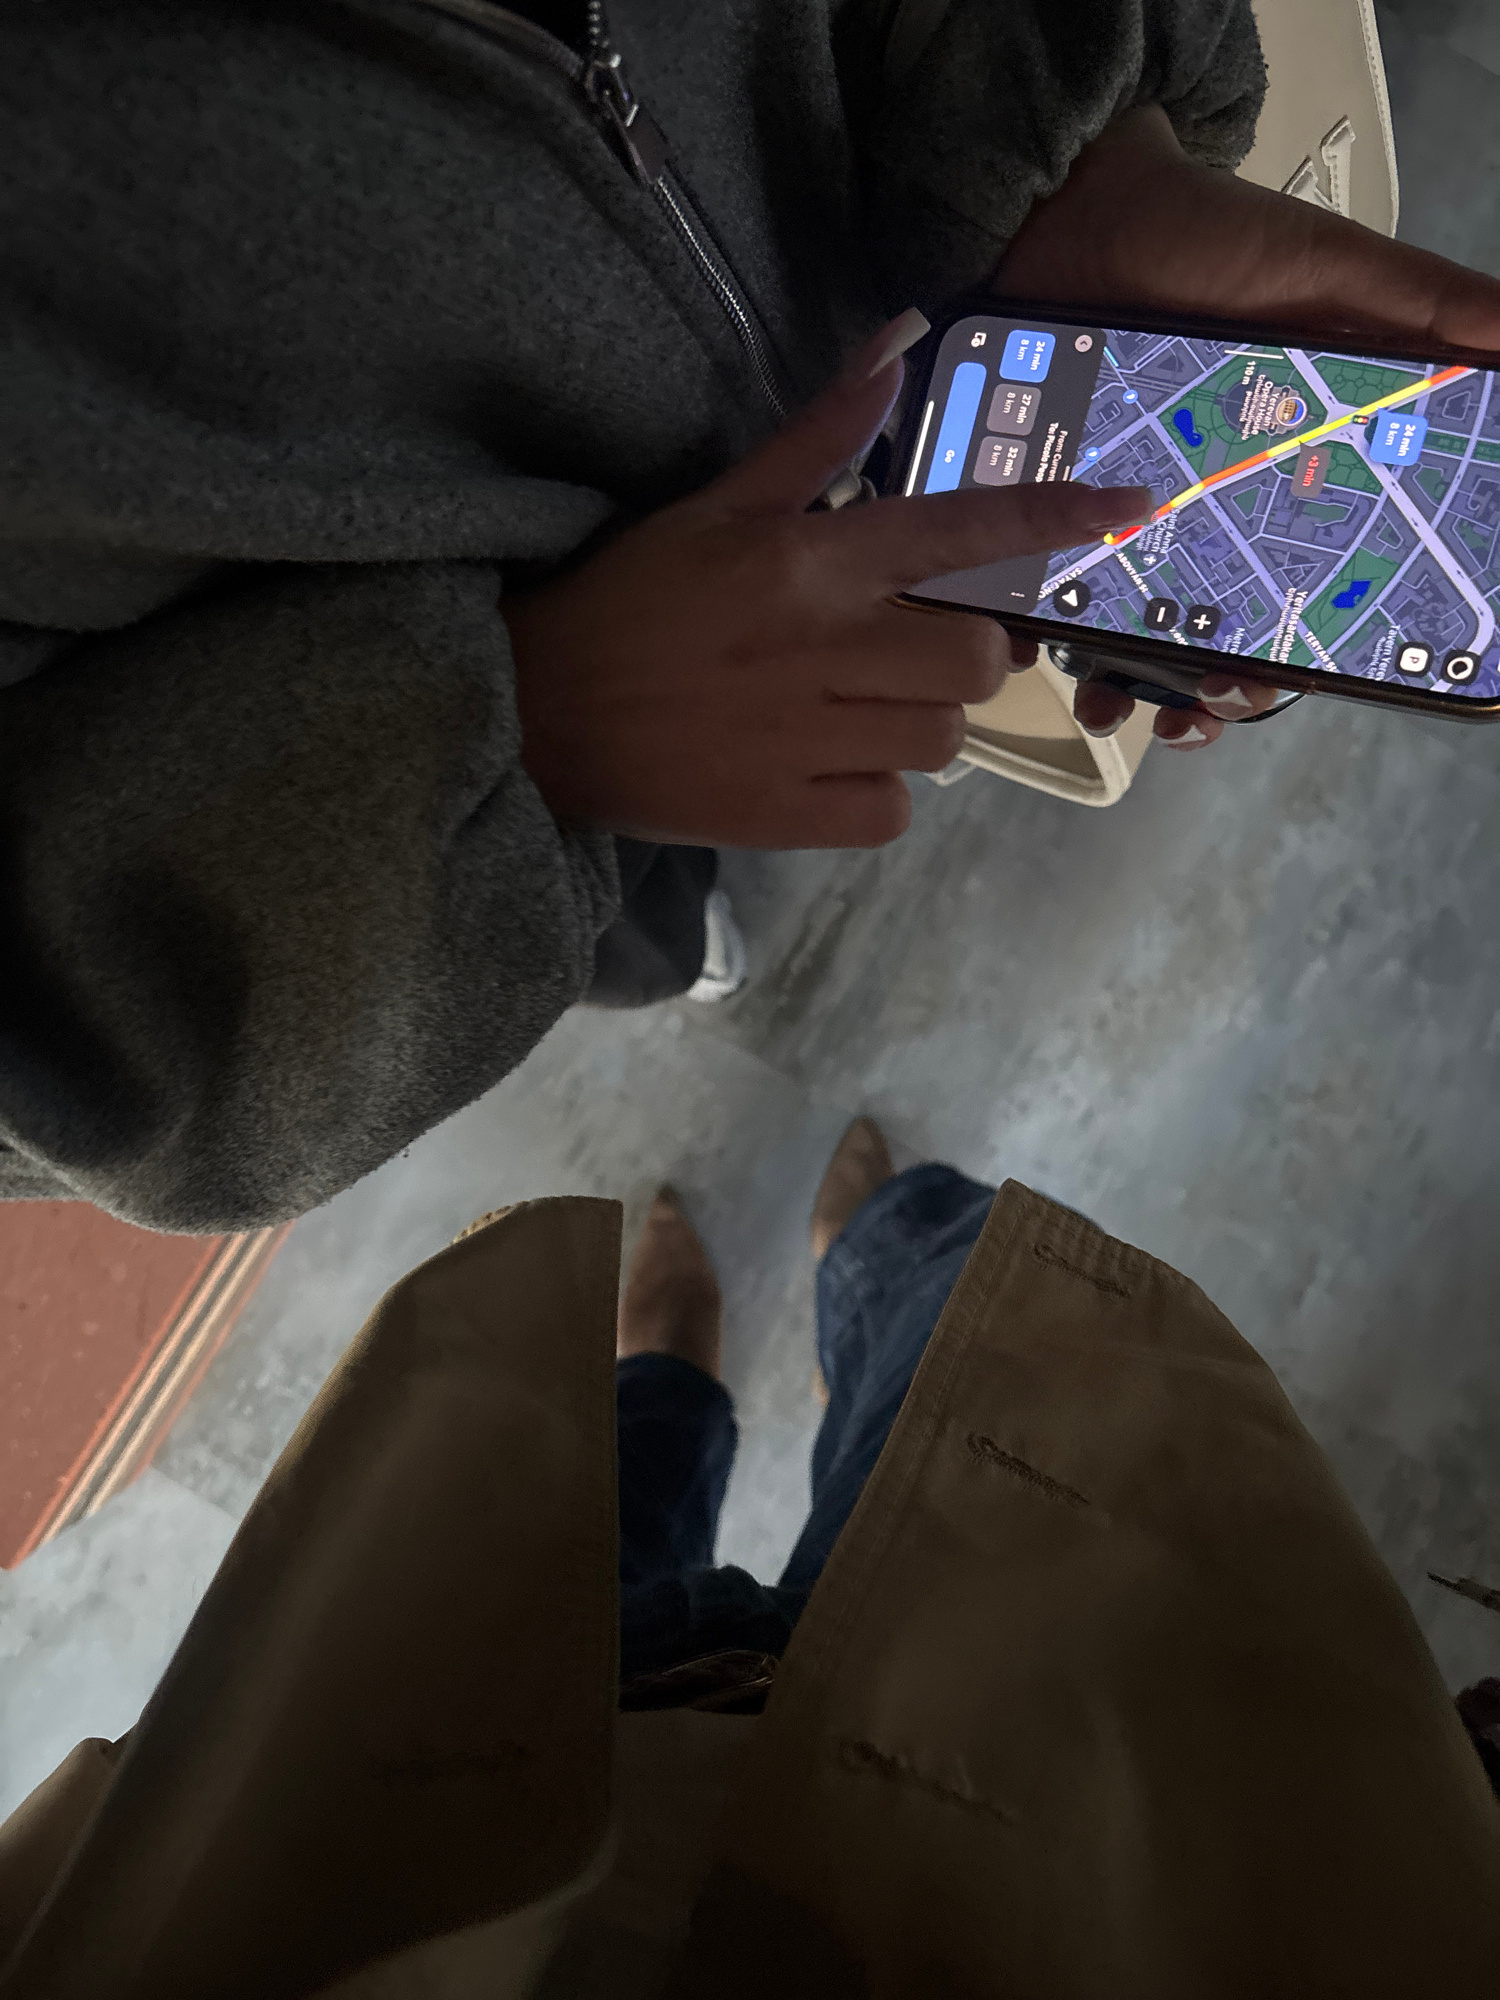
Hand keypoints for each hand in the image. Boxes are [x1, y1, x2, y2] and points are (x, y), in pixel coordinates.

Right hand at [506, 328, 1150, 846]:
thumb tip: (902, 333)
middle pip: (973, 662)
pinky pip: (891, 813)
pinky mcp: (787, 817)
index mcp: (805, 561)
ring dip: (914, 726)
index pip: (954, 529)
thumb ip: (817, 433)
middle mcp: (818, 648)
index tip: (1129, 505)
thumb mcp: (713, 503)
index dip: (1052, 516)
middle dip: (959, 657)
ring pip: (941, 741)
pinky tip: (820, 770)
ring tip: (848, 712)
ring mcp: (805, 741)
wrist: (533, 716)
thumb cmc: (628, 600)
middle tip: (903, 652)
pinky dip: (871, 796)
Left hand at [996, 106, 1499, 748]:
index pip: (1325, 576)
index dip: (1326, 638)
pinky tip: (1060, 664)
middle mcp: (1215, 502)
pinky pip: (1059, 590)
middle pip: (1232, 624)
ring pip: (1146, 629)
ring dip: (1145, 685)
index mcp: (1293, 468)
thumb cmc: (1205, 238)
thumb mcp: (1327, 265)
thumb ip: (1419, 305)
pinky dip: (1063, 638)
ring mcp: (1132, 511)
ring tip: (1135, 709)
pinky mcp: (1057, 507)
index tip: (1318, 674)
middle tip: (1213, 703)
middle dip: (1229, 685)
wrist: (1071, 207)